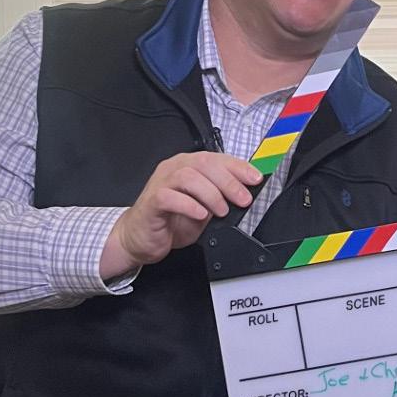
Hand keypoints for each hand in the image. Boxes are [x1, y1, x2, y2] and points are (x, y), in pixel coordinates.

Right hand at [101, 152, 261, 277]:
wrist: (141, 238)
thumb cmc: (171, 221)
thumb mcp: (204, 209)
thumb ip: (219, 199)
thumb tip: (244, 195)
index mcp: (188, 166)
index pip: (217, 158)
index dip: (238, 167)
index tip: (255, 179)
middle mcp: (174, 169)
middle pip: (204, 164)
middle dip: (229, 181)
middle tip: (242, 199)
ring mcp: (161, 183)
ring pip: (189, 177)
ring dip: (211, 194)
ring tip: (221, 211)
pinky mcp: (152, 201)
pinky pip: (170, 197)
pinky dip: (189, 205)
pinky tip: (200, 214)